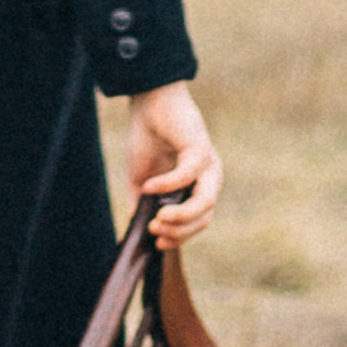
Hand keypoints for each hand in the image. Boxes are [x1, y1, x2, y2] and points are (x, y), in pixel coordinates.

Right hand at [127, 81, 220, 245]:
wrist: (148, 103)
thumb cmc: (147, 138)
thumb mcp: (141, 179)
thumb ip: (141, 203)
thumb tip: (136, 230)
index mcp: (199, 187)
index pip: (198, 222)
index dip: (179, 237)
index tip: (156, 243)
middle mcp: (210, 178)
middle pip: (204, 218)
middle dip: (179, 231)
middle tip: (153, 230)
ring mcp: (208, 164)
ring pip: (204, 203)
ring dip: (180, 217)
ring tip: (155, 220)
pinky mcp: (200, 149)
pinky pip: (187, 175)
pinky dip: (167, 186)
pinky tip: (148, 187)